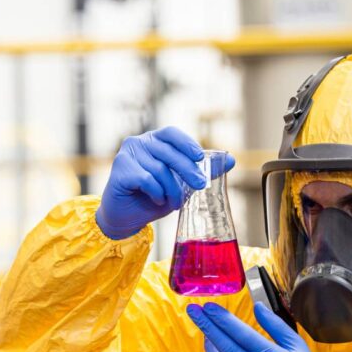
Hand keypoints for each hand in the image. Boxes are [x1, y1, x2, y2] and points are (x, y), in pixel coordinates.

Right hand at [96, 127, 234, 239]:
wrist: (125, 217)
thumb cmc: (152, 198)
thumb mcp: (180, 184)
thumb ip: (202, 171)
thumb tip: (231, 160)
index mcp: (153, 141)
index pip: (172, 134)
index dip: (187, 143)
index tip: (200, 157)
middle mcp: (138, 143)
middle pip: (169, 152)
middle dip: (187, 170)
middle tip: (200, 186)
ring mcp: (127, 154)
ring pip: (159, 169)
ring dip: (171, 189)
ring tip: (174, 202)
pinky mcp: (120, 169)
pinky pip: (147, 179)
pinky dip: (156, 192)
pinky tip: (157, 200)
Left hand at [187, 301, 332, 351]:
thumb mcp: (297, 347)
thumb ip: (275, 325)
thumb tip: (257, 306)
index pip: (238, 331)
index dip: (221, 317)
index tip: (208, 306)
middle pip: (222, 343)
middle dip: (205, 324)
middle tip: (193, 310)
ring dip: (210, 347)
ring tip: (208, 335)